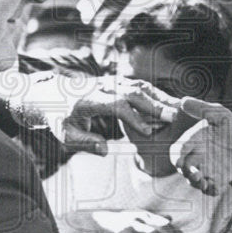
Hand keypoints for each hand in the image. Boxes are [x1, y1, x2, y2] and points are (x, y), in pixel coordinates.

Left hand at [63, 78, 178, 155]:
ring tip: (177, 109)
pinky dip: (154, 94)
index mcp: (88, 100)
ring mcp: (110, 81)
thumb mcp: (66, 135)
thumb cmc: (61, 118)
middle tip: (173, 117)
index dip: (133, 118)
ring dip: (158, 97)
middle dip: (154, 105)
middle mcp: (101, 86)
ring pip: (138, 86)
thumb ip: (85, 143)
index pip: (115, 105)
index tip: (148, 132)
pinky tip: (167, 103)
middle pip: (131, 93)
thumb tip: (105, 151)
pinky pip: (138, 85)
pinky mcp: (116, 81)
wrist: (54, 94)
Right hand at [173, 97, 231, 195]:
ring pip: (194, 181)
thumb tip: (184, 101)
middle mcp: (196, 158)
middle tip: (193, 173)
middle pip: (183, 168)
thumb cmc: (229, 128)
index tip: (179, 161)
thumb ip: (203, 109)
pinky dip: (211, 190)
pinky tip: (215, 186)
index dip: (177, 156)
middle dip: (186, 172)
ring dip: (196, 183)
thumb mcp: (220, 114)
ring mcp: (205, 170)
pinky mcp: (217, 181)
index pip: (178, 150)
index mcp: (192, 142)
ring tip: (203, 182)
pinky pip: (211, 190)